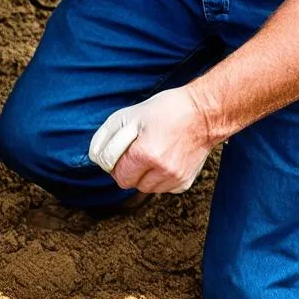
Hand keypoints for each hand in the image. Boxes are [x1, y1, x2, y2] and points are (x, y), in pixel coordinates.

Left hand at [88, 86, 213, 193]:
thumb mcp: (130, 114)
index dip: (113, 161)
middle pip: (128, 183)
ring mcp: (175, 179)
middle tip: (134, 150)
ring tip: (151, 152)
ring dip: (142, 174)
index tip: (119, 149)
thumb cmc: (166, 110)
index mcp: (145, 153)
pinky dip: (158, 177)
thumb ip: (107, 136)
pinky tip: (164, 158)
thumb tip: (95, 156)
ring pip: (145, 188)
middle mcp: (161, 170)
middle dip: (126, 168)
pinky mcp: (185, 182)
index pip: (116, 173)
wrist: (203, 113)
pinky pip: (162, 188)